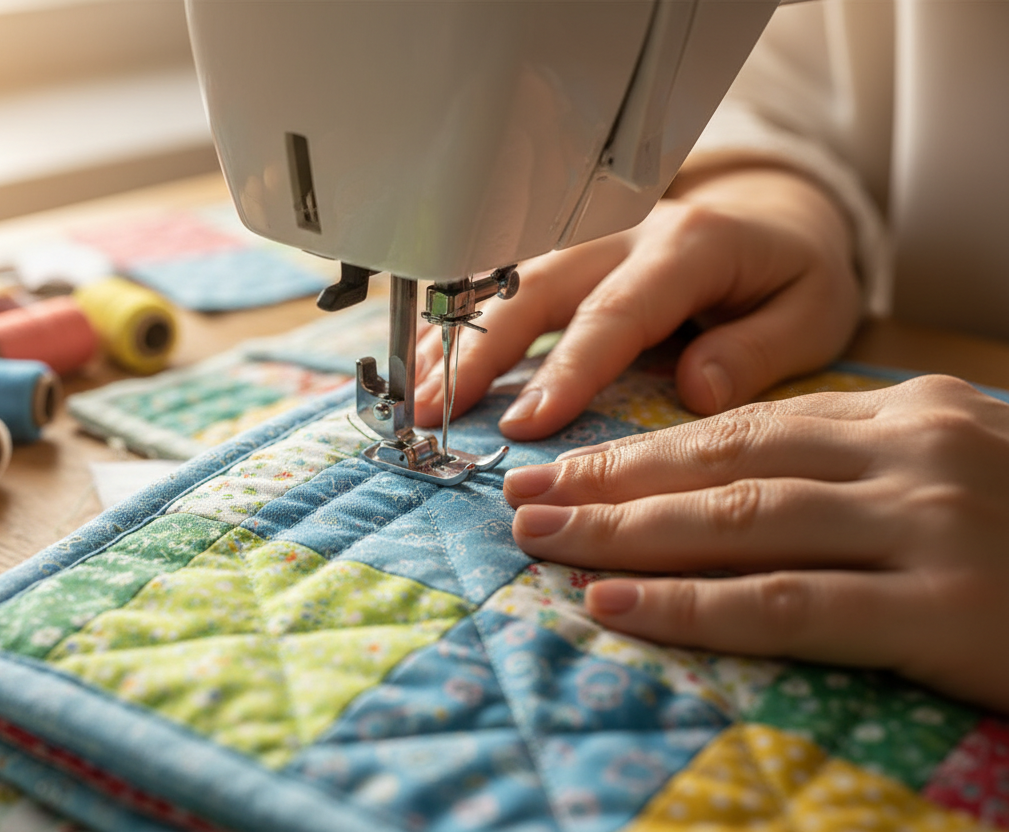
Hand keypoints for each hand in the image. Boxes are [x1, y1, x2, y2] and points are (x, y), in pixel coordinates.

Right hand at [414, 165, 860, 438]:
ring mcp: (585, 238)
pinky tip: (425, 360)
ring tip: (418, 394)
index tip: (524, 426)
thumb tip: (697, 391)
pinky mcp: (563, 252)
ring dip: (456, 337)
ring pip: (504, 279)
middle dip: (480, 351)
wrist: (774, 221)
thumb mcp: (813, 312)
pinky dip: (458, 321)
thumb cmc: (791, 277)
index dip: (566, 369)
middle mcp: (625, 235)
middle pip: (536, 287)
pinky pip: (500, 281)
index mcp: (690, 248)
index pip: (617, 312)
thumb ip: (760, 350)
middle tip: (435, 411)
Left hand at [505, 375, 1008, 712]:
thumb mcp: (953, 475)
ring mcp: (931, 525)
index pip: (743, 425)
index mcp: (907, 414)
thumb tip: (731, 491)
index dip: (642, 450)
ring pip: (741, 520)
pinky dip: (697, 606)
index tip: (564, 468)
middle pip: (723, 461)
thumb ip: (853, 474)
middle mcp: (912, 452)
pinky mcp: (945, 608)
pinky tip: (621, 606)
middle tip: (523, 499)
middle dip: (611, 484)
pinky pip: (791, 605)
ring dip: (629, 535)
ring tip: (542, 543)